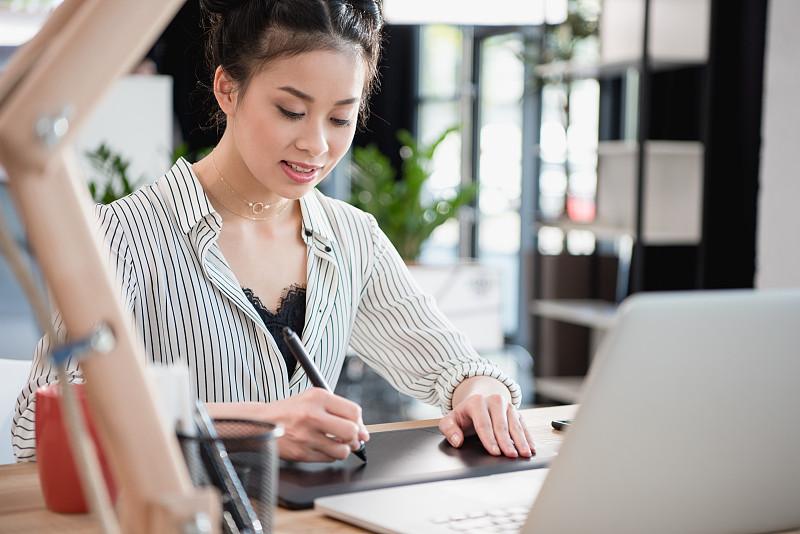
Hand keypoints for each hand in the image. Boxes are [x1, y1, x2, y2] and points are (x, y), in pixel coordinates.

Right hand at [205, 388, 368, 462]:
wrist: (260, 422)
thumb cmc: (290, 411)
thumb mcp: (312, 399)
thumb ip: (337, 410)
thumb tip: (363, 432)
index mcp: (318, 397)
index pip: (354, 412)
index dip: (359, 422)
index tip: (358, 427)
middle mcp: (312, 415)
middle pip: (351, 431)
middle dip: (354, 437)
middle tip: (349, 438)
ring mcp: (306, 436)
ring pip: (342, 450)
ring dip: (342, 449)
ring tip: (334, 443)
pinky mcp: (301, 453)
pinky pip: (328, 459)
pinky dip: (329, 455)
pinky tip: (320, 447)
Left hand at [438, 377, 533, 457]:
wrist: (477, 402)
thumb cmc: (464, 415)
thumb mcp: (450, 420)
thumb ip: (449, 430)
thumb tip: (457, 441)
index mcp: (477, 402)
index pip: (483, 424)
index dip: (489, 439)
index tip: (494, 453)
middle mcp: (494, 401)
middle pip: (501, 425)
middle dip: (506, 442)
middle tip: (511, 455)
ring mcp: (507, 405)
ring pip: (515, 424)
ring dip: (521, 440)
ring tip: (524, 454)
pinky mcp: (516, 412)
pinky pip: (523, 425)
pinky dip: (527, 437)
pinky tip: (531, 448)